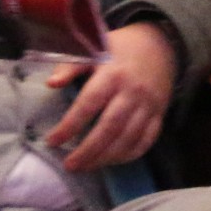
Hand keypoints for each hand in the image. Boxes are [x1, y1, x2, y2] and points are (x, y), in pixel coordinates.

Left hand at [44, 21, 175, 173]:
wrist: (159, 44)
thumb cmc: (119, 48)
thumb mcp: (93, 48)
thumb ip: (70, 66)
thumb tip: (51, 84)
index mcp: (112, 73)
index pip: (89, 104)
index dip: (70, 125)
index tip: (52, 141)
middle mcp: (132, 91)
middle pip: (110, 127)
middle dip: (88, 150)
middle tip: (69, 165)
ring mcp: (148, 105)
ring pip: (128, 138)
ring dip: (106, 157)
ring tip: (86, 167)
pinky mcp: (159, 114)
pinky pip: (146, 141)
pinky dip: (129, 155)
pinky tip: (112, 161)